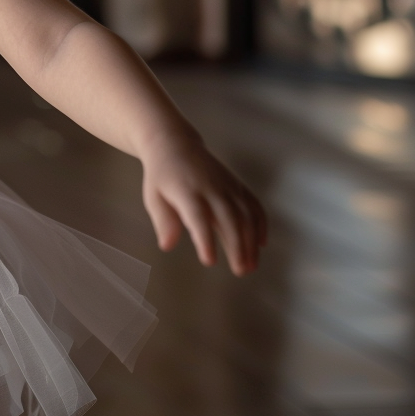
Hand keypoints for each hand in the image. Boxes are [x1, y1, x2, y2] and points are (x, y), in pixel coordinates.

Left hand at [140, 134, 266, 275]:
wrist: (175, 144)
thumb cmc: (162, 176)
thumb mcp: (153, 197)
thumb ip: (162, 221)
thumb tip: (167, 245)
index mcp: (187, 191)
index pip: (198, 216)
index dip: (205, 239)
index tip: (209, 261)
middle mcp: (211, 187)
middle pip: (229, 217)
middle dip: (237, 245)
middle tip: (241, 271)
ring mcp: (227, 185)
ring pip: (246, 213)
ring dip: (251, 240)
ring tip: (251, 265)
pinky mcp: (237, 184)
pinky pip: (254, 204)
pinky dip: (261, 223)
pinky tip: (261, 243)